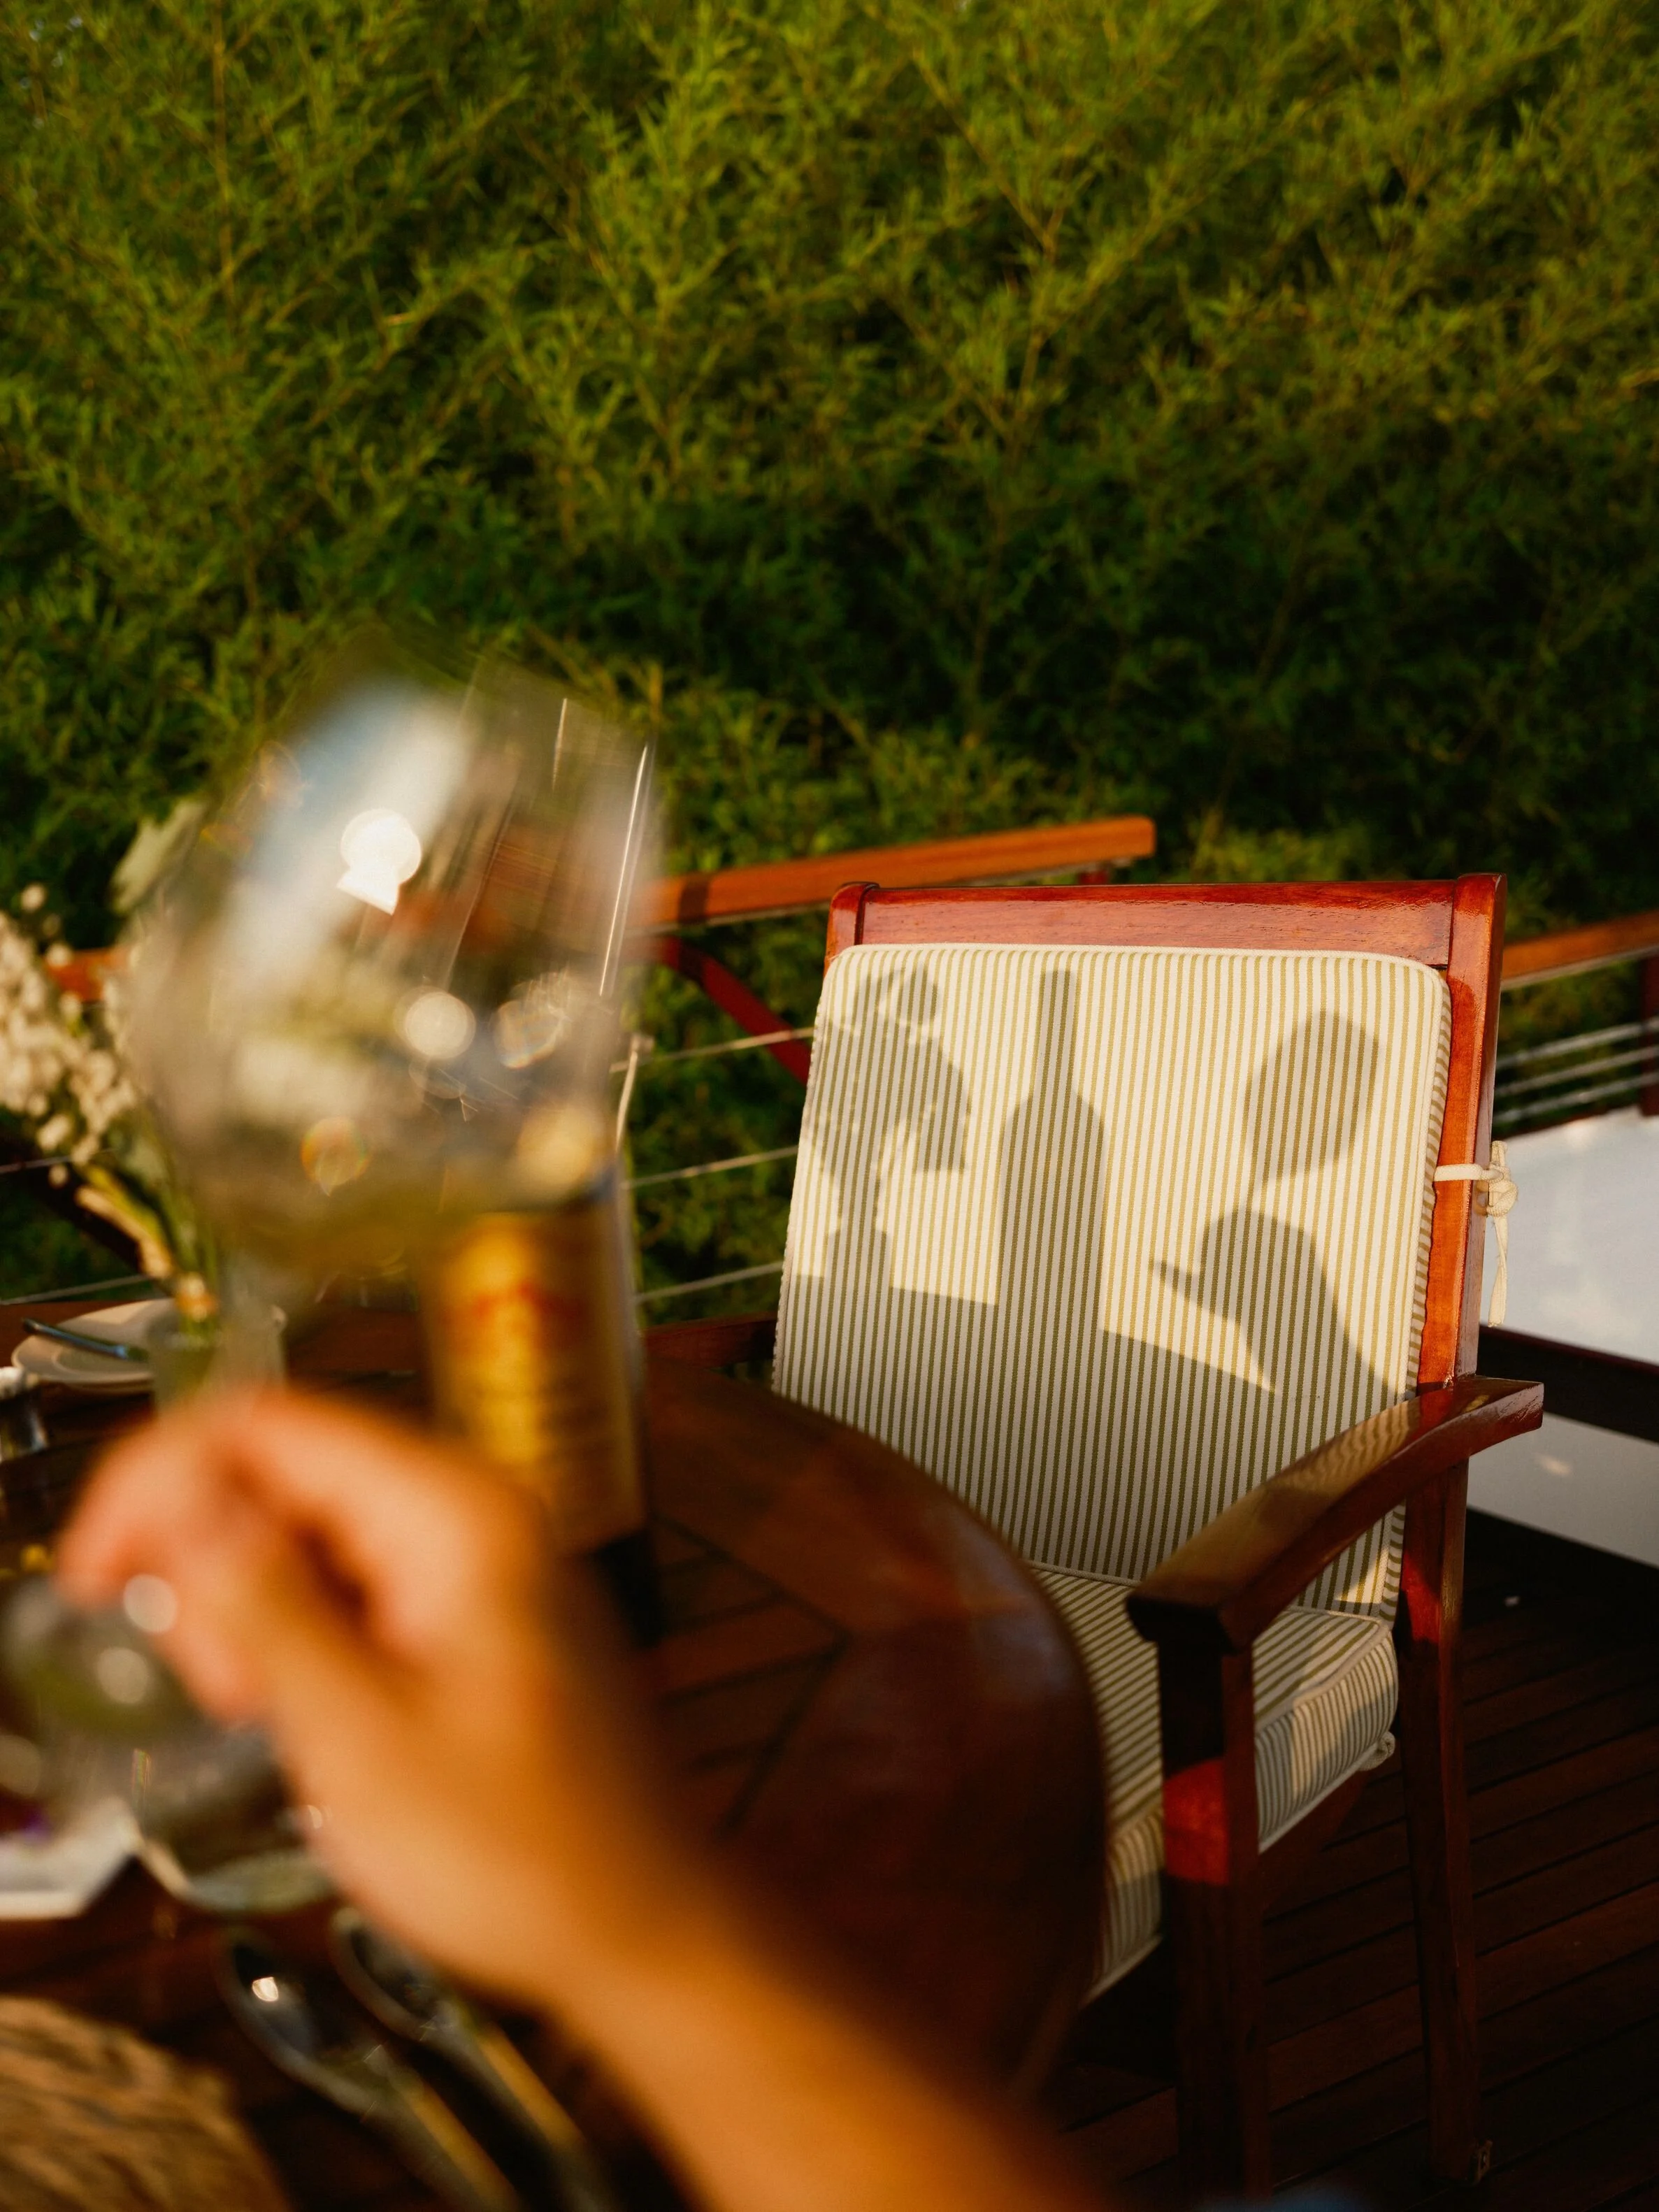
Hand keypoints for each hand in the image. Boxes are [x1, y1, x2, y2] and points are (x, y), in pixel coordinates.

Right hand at [58, 1390, 689, 2008]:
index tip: (98, 1577)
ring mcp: (474, 1556)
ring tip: (264, 1717)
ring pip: (305, 1532)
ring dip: (250, 1612)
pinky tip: (301, 1714)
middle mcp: (468, 1508)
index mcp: (453, 1512)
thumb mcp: (361, 1740)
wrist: (639, 1927)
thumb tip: (183, 1503)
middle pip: (283, 1473)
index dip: (161, 1482)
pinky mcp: (468, 1609)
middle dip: (212, 1567)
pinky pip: (350, 1582)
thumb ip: (267, 1611)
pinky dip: (299, 1636)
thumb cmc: (517, 1853)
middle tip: (220, 1693)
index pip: (267, 1425)